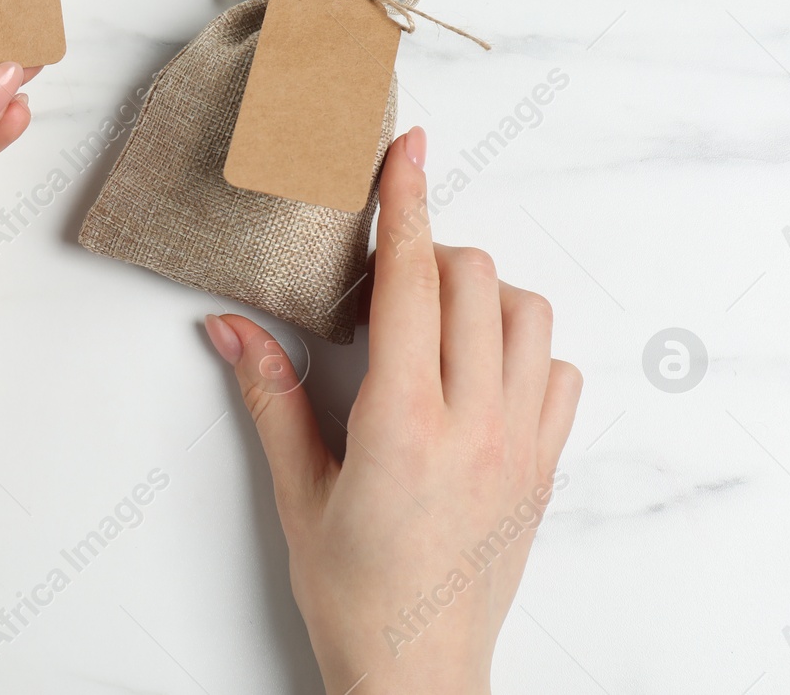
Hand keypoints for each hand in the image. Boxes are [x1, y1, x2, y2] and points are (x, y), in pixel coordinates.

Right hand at [204, 126, 580, 694]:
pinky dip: (527, 350)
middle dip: (432, 253)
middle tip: (386, 286)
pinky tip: (481, 374)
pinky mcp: (549, 467)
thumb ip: (269, 395)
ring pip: (530, 315)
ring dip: (484, 295)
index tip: (408, 146)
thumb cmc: (354, 590)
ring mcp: (524, 444)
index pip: (415, 280)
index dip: (408, 201)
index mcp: (404, 422)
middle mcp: (477, 422)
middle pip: (477, 278)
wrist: (420, 673)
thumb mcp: (298, 491)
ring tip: (436, 326)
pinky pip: (561, 373)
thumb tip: (227, 325)